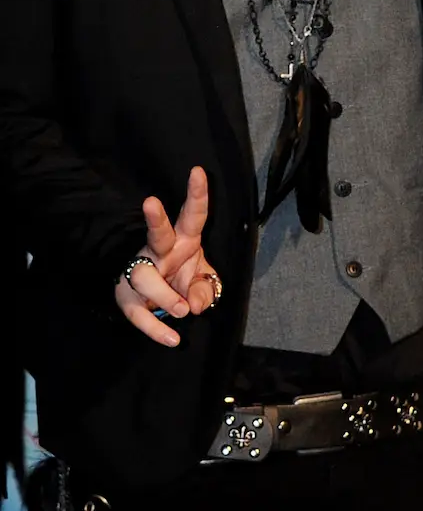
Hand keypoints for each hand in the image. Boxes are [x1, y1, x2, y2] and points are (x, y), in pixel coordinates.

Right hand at [114, 167, 216, 346]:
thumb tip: (194, 304)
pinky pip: (139, 316)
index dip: (197, 194)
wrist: (152, 299)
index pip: (193, 214)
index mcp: (183, 239)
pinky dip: (156, 329)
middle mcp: (160, 252)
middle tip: (150, 202)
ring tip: (180, 309)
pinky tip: (173, 339)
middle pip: (157, 233)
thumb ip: (205, 289)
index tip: (198, 172)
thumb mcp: (202, 280)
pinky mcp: (129, 300)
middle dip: (155, 218)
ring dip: (164, 294)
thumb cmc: (182, 277)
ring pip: (146, 278)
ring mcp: (141, 273)